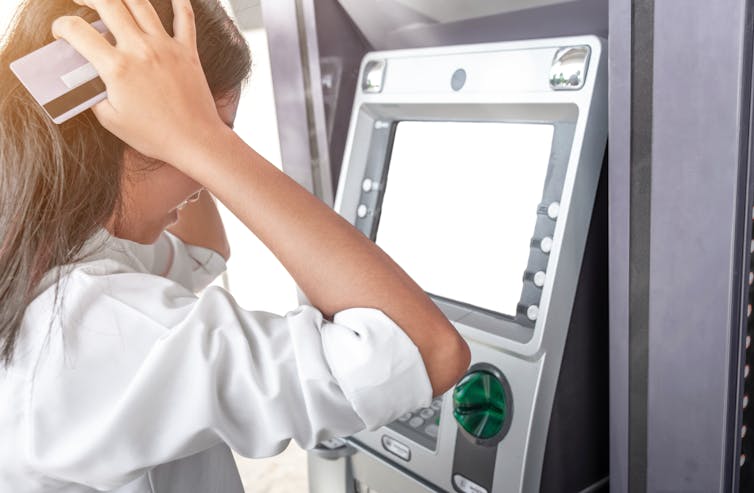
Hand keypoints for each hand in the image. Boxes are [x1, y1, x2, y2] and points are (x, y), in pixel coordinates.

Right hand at [52, 0, 225, 173]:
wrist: (195, 141)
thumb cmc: (155, 136)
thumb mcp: (111, 120)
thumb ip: (92, 95)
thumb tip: (84, 80)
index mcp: (117, 68)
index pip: (78, 31)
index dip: (61, 27)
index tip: (61, 33)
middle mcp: (140, 50)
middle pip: (108, 4)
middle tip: (82, 2)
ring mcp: (166, 47)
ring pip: (141, 3)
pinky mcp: (188, 52)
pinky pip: (185, 18)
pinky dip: (179, 2)